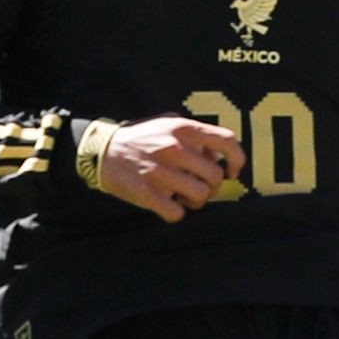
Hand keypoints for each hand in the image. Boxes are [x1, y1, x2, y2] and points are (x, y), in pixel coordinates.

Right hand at [99, 117, 242, 221]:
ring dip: (196, 202)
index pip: (228, 141)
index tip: (231, 172)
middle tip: (197, 187)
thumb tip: (219, 155)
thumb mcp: (168, 124)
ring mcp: (161, 171)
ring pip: (201, 197)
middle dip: (211, 187)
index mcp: (184, 129)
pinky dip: (175, 213)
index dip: (237, 160)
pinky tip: (166, 204)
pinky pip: (177, 214)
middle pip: (216, 176)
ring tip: (182, 196)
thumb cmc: (141, 139)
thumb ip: (196, 135)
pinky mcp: (147, 193)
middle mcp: (175, 148)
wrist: (101, 150)